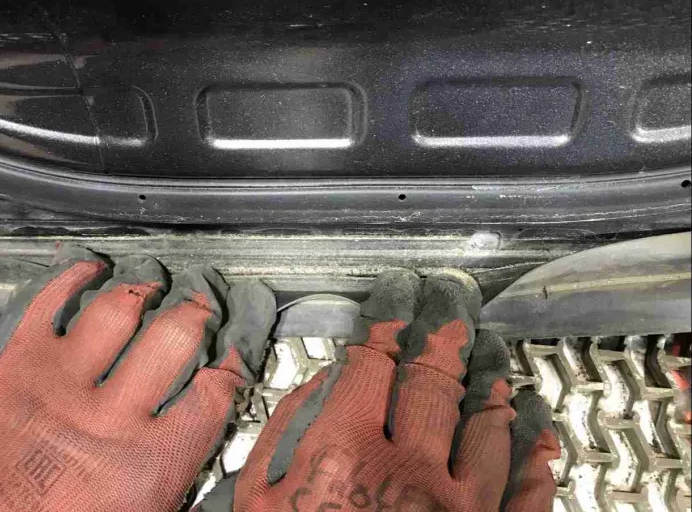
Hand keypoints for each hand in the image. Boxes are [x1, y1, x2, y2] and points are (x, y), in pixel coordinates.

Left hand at [0, 244, 274, 511]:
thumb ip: (175, 495)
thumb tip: (208, 491)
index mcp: (146, 466)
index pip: (211, 396)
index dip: (231, 366)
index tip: (233, 356)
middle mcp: (112, 416)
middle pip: (174, 337)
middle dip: (196, 313)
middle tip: (202, 304)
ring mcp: (64, 383)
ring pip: (120, 310)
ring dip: (144, 288)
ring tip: (155, 282)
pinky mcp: (18, 366)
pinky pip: (50, 303)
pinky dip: (73, 278)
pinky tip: (90, 270)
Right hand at [198, 270, 559, 511]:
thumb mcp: (253, 501)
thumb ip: (281, 433)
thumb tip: (316, 387)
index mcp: (344, 450)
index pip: (371, 361)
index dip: (386, 322)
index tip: (396, 302)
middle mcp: (407, 468)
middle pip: (432, 379)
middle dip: (442, 336)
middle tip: (453, 311)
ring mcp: (459, 508)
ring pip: (488, 426)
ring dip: (492, 387)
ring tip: (495, 363)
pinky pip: (528, 493)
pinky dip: (538, 456)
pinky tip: (541, 433)